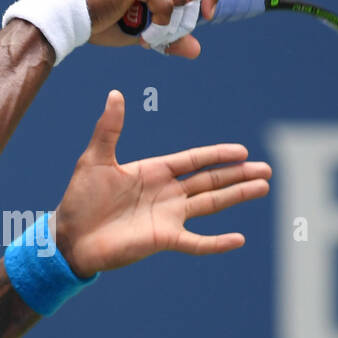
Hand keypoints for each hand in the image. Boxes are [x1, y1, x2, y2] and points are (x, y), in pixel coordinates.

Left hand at [51, 90, 270, 276]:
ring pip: (211, 204)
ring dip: (237, 196)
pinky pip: (196, 242)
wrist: (70, 237)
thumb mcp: (94, 159)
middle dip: (238, 174)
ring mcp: (168, 217)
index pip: (194, 160)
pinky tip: (239, 239)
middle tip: (267, 169)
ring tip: (263, 187)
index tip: (242, 150)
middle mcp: (166, 193)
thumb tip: (115, 94)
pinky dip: (217, 243)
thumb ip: (109, 129)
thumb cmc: (79, 199)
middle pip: (210, 180)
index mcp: (154, 172)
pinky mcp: (163, 239)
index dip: (217, 154)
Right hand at [75, 0, 219, 57]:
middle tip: (161, 34)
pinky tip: (143, 33)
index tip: (209, 16)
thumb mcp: (142, 32)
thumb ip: (170, 36)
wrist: (69, 18)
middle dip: (185, 17)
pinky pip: (166, 3)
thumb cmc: (100, 23)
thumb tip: (197, 49)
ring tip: (147, 35)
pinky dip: (160, 24)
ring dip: (169, 24)